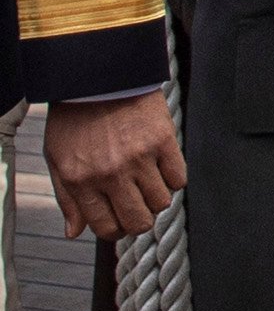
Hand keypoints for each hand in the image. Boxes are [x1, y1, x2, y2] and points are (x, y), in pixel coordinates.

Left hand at [43, 92, 183, 238]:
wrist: (98, 78)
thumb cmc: (74, 120)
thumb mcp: (58, 160)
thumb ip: (68, 199)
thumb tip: (74, 232)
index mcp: (80, 180)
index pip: (106, 227)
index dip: (116, 230)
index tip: (120, 221)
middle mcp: (109, 173)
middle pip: (139, 221)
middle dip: (139, 220)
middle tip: (137, 206)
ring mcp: (138, 157)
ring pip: (162, 202)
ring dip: (156, 197)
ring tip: (147, 182)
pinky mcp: (163, 141)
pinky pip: (179, 178)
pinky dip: (173, 178)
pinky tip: (161, 167)